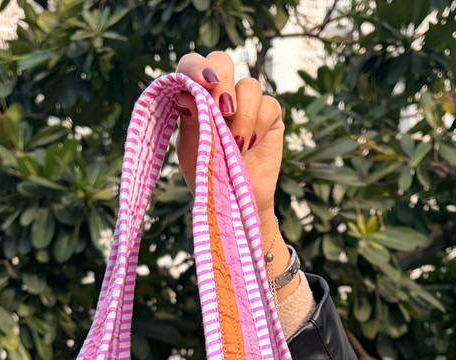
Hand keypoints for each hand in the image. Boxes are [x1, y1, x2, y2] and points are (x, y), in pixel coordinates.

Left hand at [173, 52, 295, 297]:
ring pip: (250, 85)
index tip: (202, 84)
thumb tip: (186, 93)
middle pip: (222, 60)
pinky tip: (250, 146)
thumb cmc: (208, 177)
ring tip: (237, 144)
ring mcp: (247, 103)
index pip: (192, 64)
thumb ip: (190, 121)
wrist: (236, 203)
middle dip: (222, 82)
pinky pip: (269, 105)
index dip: (196, 66)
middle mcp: (220, 93)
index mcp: (195, 96)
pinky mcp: (269, 116)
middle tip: (223, 110)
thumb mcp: (191, 151)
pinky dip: (258, 125)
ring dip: (243, 114)